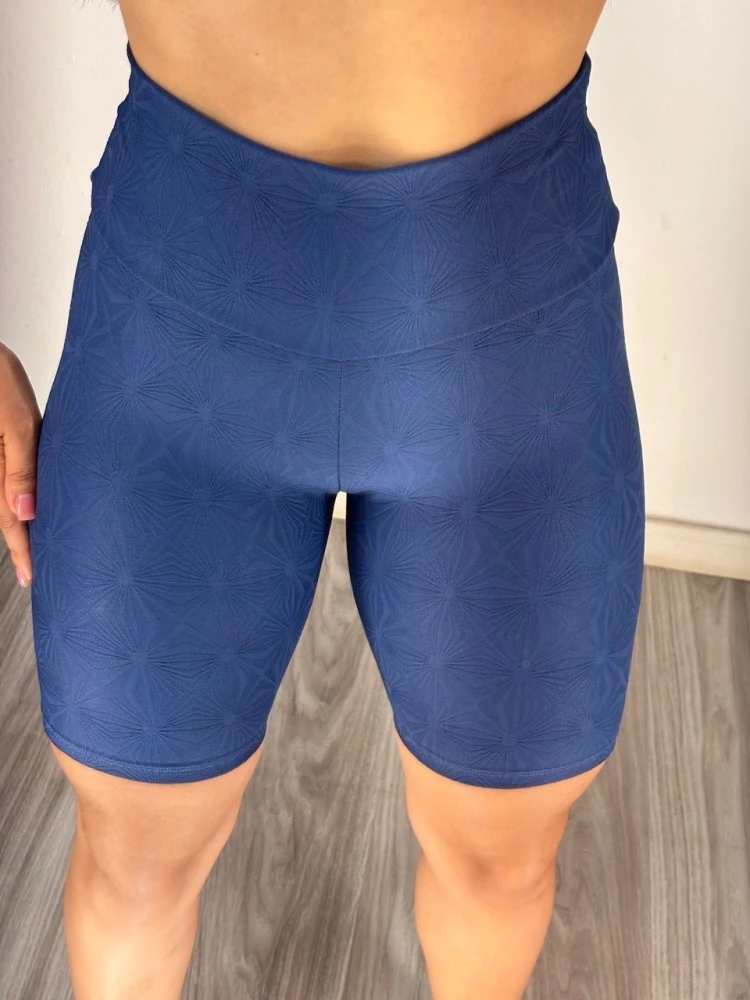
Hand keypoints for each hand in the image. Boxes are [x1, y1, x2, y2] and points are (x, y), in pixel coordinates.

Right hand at [0, 343, 41, 586]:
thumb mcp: (17, 420)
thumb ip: (19, 465)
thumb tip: (26, 511)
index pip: (11, 520)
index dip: (22, 550)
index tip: (31, 578)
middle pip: (7, 514)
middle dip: (22, 544)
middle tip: (34, 574)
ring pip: (6, 499)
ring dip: (19, 525)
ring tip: (36, 549)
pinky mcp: (2, 445)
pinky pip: (7, 478)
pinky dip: (19, 497)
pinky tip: (31, 507)